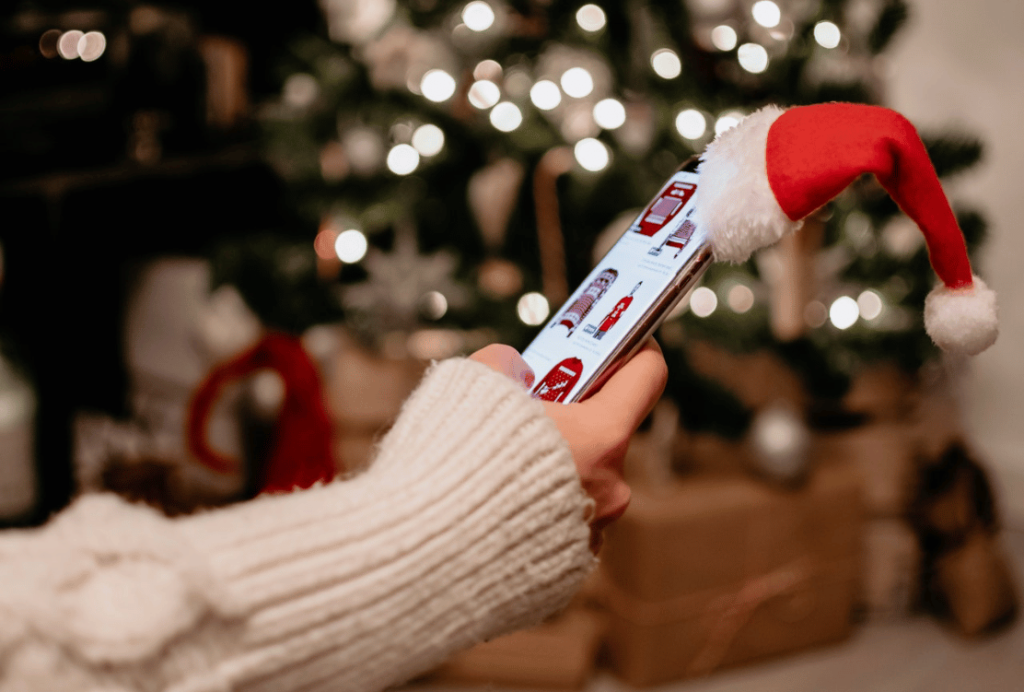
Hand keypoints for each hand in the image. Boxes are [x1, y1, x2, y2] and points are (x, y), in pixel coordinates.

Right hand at [469, 341, 667, 551]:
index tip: (621, 343)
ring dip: (553, 466)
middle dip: (573, 417)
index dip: (634, 352)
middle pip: (606, 433)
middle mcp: (609, 487)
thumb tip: (512, 367)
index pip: (646, 377)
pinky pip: (561, 521)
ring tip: (502, 462)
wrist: (426, 550)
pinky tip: (497, 502)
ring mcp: (591, 530)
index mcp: (601, 437)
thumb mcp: (473, 384)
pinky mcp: (566, 568)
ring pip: (582, 480)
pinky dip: (538, 506)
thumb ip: (503, 364)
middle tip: (534, 406)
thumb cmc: (454, 464)